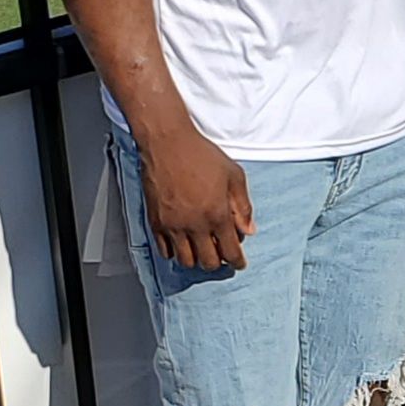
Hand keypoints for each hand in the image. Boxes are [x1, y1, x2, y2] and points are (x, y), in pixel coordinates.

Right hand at [138, 122, 255, 270]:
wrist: (167, 143)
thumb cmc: (202, 155)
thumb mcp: (233, 175)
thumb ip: (243, 206)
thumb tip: (248, 230)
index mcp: (217, 215)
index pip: (230, 252)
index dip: (237, 262)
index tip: (239, 263)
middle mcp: (194, 225)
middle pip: (208, 262)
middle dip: (218, 262)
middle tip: (220, 254)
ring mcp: (173, 226)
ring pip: (186, 261)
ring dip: (196, 259)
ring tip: (201, 250)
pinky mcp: (156, 222)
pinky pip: (165, 251)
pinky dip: (175, 252)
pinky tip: (182, 243)